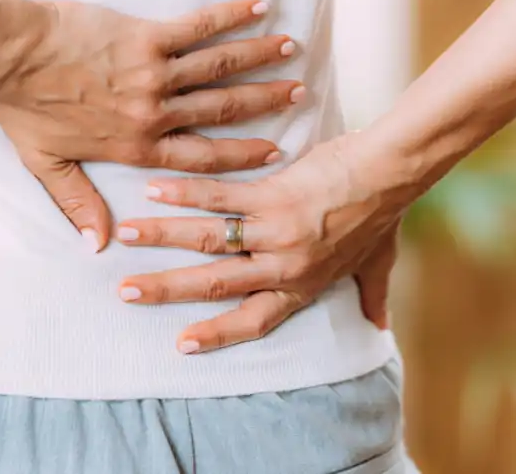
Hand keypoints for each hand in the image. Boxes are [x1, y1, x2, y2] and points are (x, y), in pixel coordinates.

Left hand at [0, 0, 303, 250]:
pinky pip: (195, 27)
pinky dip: (227, 18)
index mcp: (135, 147)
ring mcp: (152, 74)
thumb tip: (96, 245)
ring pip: (217, 69)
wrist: (5, 55)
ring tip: (290, 51)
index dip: (240, 157)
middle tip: (297, 94)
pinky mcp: (144, 37)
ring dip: (257, 60)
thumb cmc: (22, 107)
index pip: (201, 158)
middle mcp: (153, 114)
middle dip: (263, 104)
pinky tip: (255, 8)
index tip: (273, 153)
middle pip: (221, 111)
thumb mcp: (46, 166)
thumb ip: (77, 204)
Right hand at [116, 133, 404, 352]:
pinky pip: (220, 198)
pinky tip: (153, 190)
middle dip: (167, 289)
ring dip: (163, 238)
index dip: (216, 334)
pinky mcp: (272, 196)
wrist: (390, 171)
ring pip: (208, 240)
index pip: (252, 320)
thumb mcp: (378, 265)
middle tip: (127, 291)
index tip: (180, 344)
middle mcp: (284, 267)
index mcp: (302, 286)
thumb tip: (380, 328)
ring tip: (126, 235)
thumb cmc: (381, 216)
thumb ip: (371, 297)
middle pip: (216, 285)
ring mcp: (276, 232)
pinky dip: (185, 194)